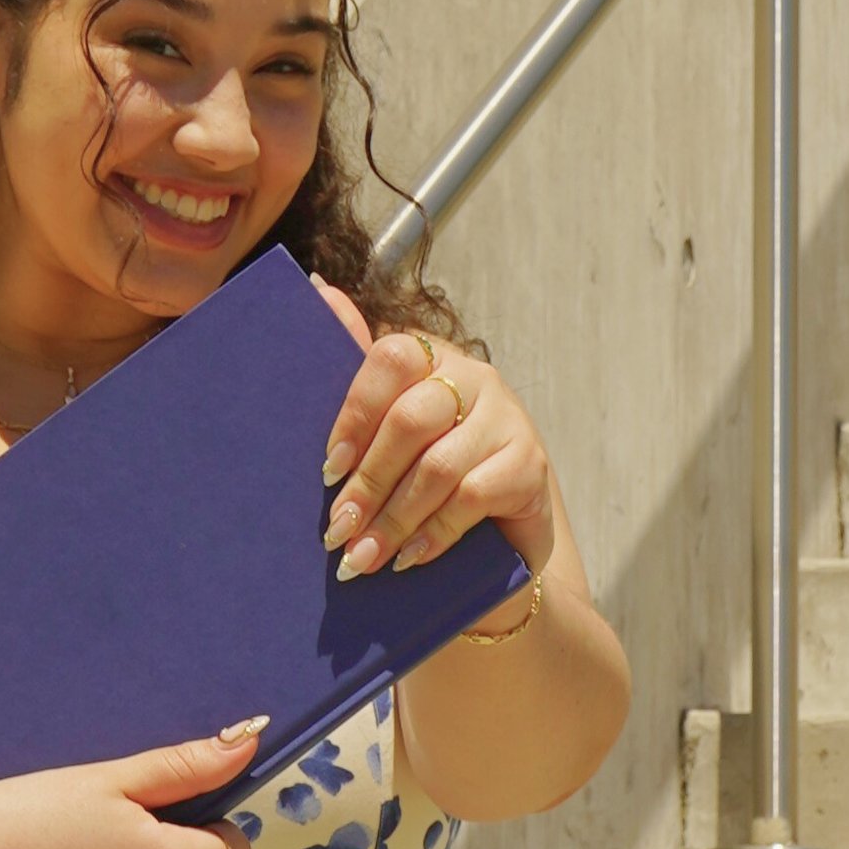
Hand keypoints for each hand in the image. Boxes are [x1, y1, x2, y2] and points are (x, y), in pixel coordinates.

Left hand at [307, 273, 552, 578]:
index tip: (326, 468)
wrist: (496, 536)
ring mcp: (507, 420)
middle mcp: (474, 378)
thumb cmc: (423, 474)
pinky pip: (472, 497)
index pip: (391, 359)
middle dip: (368, 481)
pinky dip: (433, 532)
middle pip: (411, 419)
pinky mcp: (529, 465)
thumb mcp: (386, 429)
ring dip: (393, 519)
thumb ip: (356, 371)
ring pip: (438, 466)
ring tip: (361, 558)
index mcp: (431, 359)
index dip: (355, 413)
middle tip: (337, 530)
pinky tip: (408, 558)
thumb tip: (318, 290)